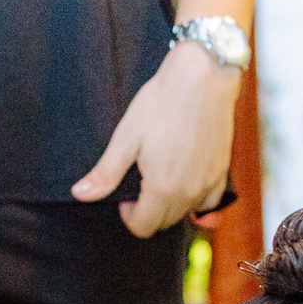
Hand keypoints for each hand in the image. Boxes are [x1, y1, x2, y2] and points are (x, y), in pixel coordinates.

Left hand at [71, 40, 239, 234]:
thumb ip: (105, 173)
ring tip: (161, 175)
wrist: (203, 77)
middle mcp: (188, 193)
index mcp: (162, 188)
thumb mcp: (126, 137)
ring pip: (185, 214)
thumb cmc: (162, 102)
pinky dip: (195, 200)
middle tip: (140, 181)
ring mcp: (208, 184)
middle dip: (148, 211)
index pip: (143, 226)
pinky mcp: (221, 173)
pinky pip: (208, 203)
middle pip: (164, 223)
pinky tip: (186, 180)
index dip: (128, 215)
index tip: (125, 194)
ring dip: (170, 205)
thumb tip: (80, 195)